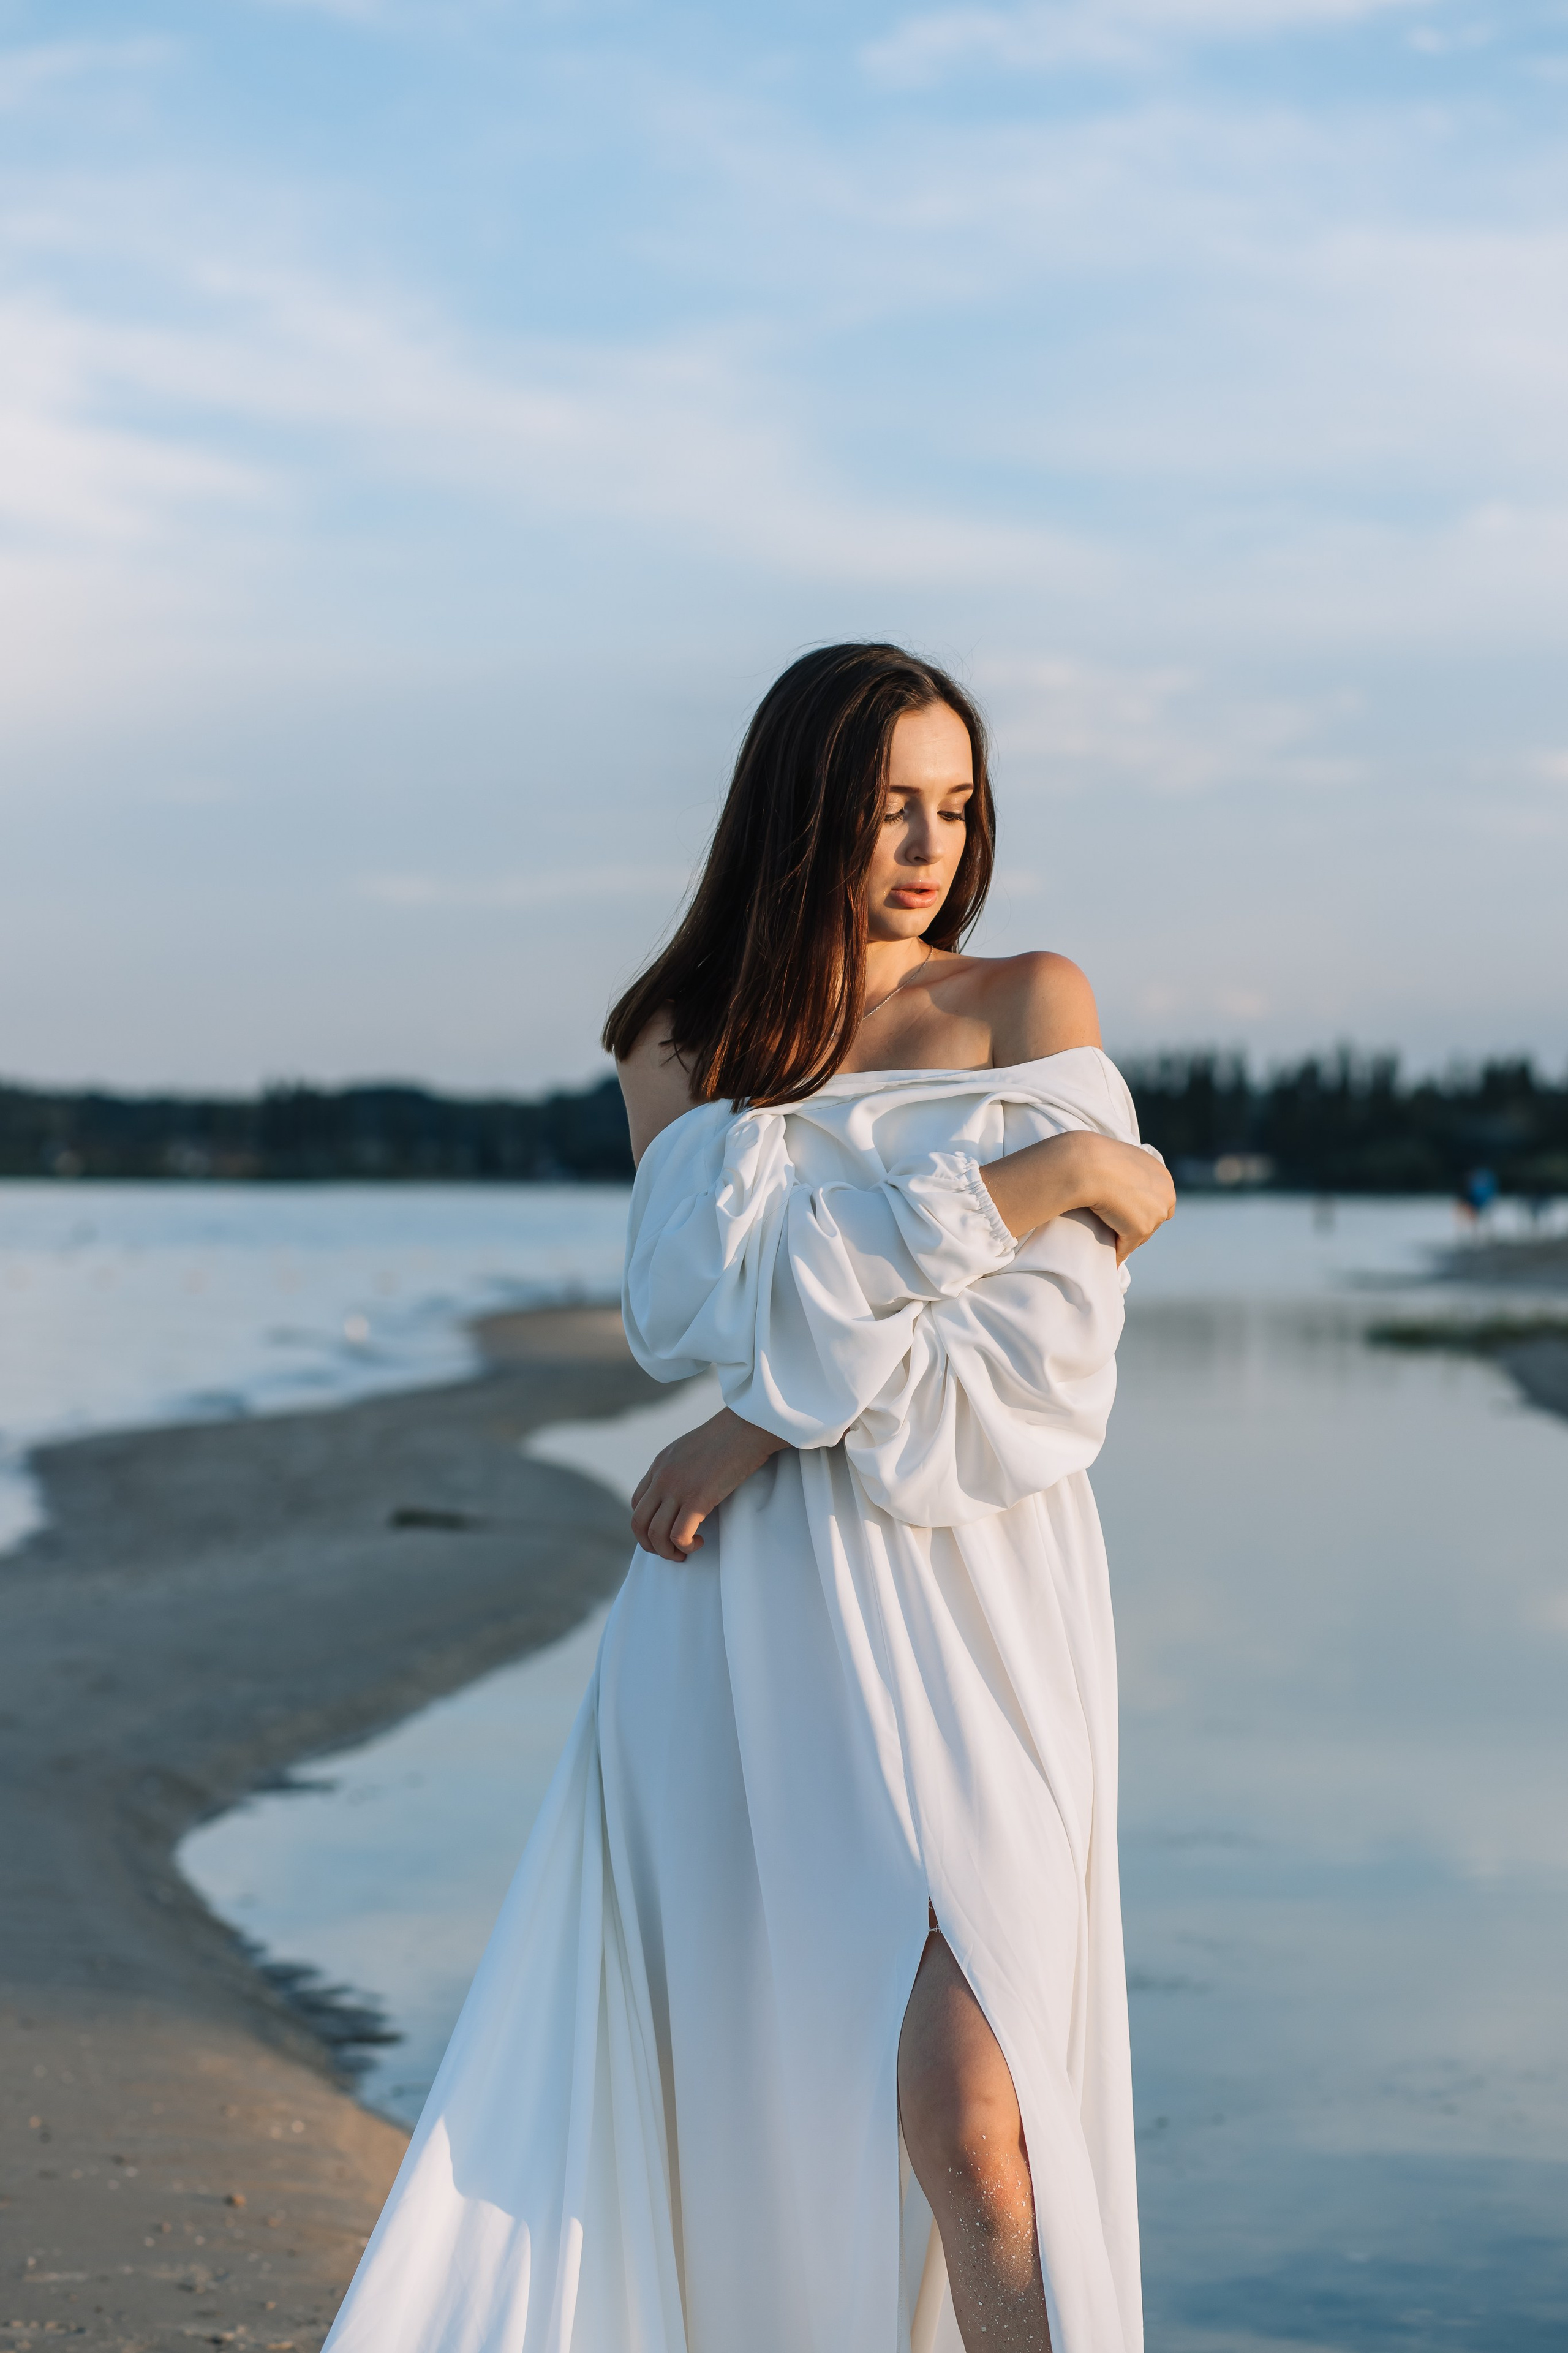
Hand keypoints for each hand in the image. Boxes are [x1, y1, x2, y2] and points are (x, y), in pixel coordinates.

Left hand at [630, 1407, 787, 1560]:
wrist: (749, 1425)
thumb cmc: (732, 1435)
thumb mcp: (694, 1447)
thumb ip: (684, 1467)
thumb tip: (690, 1487)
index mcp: (661, 1464)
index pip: (637, 1503)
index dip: (648, 1525)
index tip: (667, 1532)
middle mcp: (662, 1477)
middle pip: (638, 1522)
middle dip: (651, 1545)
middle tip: (672, 1552)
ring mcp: (677, 1488)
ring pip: (655, 1533)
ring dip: (668, 1552)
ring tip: (685, 1552)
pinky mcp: (697, 1499)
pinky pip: (678, 1535)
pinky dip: (686, 1546)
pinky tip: (700, 1542)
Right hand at [1072, 1134, 1175, 1262]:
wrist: (1090, 1165)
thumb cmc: (1098, 1158)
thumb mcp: (1122, 1160)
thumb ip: (1131, 1172)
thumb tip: (1122, 1184)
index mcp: (1163, 1177)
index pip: (1159, 1202)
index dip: (1142, 1209)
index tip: (1126, 1212)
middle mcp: (1166, 1195)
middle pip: (1153, 1220)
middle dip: (1135, 1225)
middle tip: (1114, 1226)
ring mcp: (1155, 1213)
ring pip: (1140, 1236)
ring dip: (1125, 1238)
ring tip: (1106, 1237)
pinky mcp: (1140, 1229)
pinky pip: (1125, 1248)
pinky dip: (1116, 1253)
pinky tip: (1106, 1256)